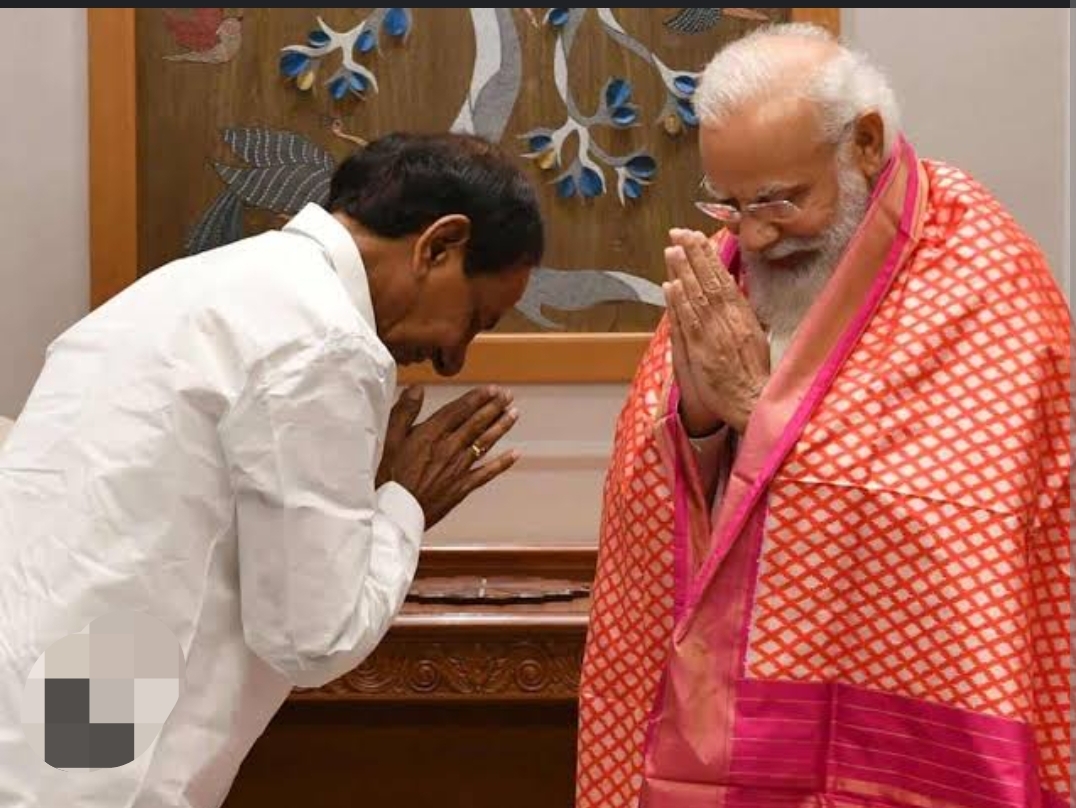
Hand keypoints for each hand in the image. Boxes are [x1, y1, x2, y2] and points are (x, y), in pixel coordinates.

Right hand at [382, 386, 519, 528]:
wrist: (394, 512)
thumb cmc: (387, 475)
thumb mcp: (388, 439)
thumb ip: (404, 412)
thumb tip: (417, 389)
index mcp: (431, 434)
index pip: (459, 410)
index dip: (478, 398)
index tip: (493, 389)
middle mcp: (449, 448)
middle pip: (476, 423)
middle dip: (494, 408)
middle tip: (508, 396)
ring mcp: (458, 468)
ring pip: (484, 443)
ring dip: (500, 427)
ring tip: (514, 413)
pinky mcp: (461, 487)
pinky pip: (486, 473)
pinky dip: (502, 463)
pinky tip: (515, 454)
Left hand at [663, 229, 768, 434]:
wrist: (754, 402)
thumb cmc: (756, 374)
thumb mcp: (757, 338)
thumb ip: (742, 316)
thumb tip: (732, 294)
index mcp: (744, 316)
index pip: (724, 279)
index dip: (709, 257)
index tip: (697, 238)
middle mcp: (729, 321)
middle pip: (709, 282)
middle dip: (693, 255)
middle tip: (679, 233)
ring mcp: (714, 335)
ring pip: (697, 297)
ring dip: (683, 272)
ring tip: (671, 250)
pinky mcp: (702, 352)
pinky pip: (688, 322)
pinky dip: (679, 303)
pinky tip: (670, 285)